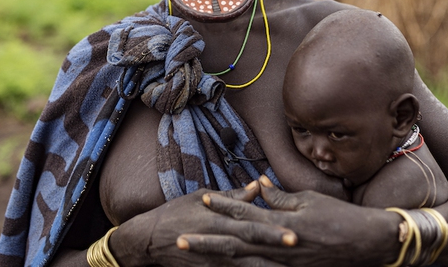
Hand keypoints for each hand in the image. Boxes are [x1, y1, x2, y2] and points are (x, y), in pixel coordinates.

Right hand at [110, 182, 296, 266]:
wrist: (148, 240)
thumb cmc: (176, 213)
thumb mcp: (201, 198)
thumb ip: (232, 196)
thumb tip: (258, 186)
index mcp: (219, 220)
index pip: (252, 225)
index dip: (273, 230)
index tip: (296, 232)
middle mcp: (219, 241)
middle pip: (253, 247)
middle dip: (276, 250)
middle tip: (299, 248)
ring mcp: (214, 260)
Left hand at [177, 176, 399, 266]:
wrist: (366, 243)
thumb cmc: (339, 217)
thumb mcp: (308, 200)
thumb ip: (279, 197)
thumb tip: (256, 184)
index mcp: (281, 224)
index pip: (245, 214)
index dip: (223, 205)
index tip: (203, 197)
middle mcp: (277, 247)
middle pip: (234, 244)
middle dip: (205, 242)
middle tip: (179, 240)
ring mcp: (282, 264)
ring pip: (242, 262)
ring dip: (216, 259)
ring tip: (194, 255)